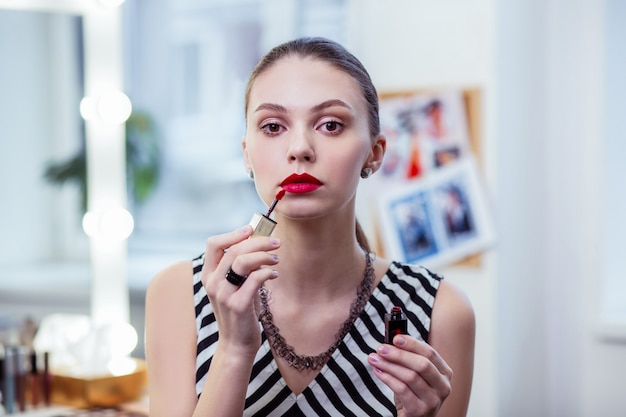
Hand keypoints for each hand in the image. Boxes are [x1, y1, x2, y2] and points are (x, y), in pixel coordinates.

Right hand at [202, 225, 279, 356]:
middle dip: (258, 242)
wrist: (237, 343)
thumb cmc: (241, 310)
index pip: (213, 244)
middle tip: (276, 242)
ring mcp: (224, 295)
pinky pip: (254, 279)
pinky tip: (274, 275)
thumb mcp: (236, 285)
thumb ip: (242, 265)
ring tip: (276, 259)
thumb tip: (259, 241)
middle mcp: (213, 283)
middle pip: (233, 249)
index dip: (233, 233)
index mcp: (209, 275)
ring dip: (263, 255)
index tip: (251, 229)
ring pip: (241, 261)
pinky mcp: (238, 305)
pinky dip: (267, 272)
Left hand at [368, 335, 452, 416]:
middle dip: (399, 354)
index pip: (430, 353)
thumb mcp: (416, 374)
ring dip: (389, 365)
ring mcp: (433, 400)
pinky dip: (387, 378)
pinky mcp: (420, 410)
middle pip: (422, 364)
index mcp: (444, 372)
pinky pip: (402, 390)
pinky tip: (378, 371)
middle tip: (381, 348)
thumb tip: (392, 341)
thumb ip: (409, 357)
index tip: (395, 338)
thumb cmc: (414, 392)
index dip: (412, 344)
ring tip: (375, 359)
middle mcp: (443, 386)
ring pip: (410, 377)